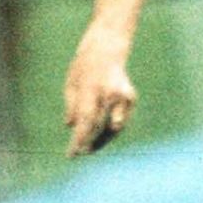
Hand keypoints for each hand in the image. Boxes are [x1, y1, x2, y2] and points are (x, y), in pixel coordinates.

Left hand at [63, 26, 136, 156]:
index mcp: (90, 90)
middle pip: (99, 127)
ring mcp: (122, 96)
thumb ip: (72, 106)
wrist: (107, 47)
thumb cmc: (84, 66)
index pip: (84, 121)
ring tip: (91, 147)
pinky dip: (111, 129)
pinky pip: (121, 120)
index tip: (72, 155)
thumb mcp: (71, 83)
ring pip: (114, 127)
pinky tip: (102, 135)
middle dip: (89, 143)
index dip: (78, 140)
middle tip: (80, 153)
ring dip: (103, 140)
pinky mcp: (130, 97)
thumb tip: (71, 127)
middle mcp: (108, 94)